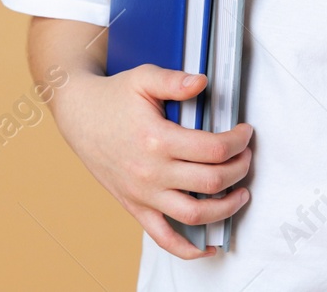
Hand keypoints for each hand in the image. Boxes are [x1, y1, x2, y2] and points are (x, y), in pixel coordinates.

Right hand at [49, 65, 252, 259]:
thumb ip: (175, 81)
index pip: (214, 149)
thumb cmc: (113, 97)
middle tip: (247, 156)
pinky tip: (208, 244)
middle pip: (211, 181)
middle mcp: (151, 172)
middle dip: (240, 169)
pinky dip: (188, 248)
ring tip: (240, 194)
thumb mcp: (143, 78)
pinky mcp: (135, 206)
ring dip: (226, 208)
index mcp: (157, 139)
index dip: (239, 142)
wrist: (79, 116)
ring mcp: (143, 194)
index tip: (246, 133)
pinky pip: (164, 238)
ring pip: (195, 214)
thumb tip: (202, 82)